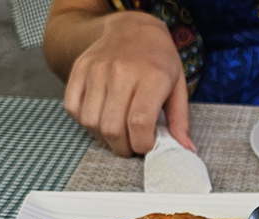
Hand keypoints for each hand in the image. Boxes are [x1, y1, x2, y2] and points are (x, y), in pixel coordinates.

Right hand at [63, 11, 193, 156]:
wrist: (131, 28)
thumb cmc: (158, 60)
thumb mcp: (178, 85)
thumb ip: (180, 120)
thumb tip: (185, 150)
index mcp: (152, 76)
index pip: (139, 122)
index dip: (141, 144)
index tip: (146, 146)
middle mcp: (122, 72)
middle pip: (113, 128)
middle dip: (122, 147)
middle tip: (130, 145)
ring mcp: (97, 70)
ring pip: (91, 122)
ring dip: (103, 137)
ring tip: (117, 132)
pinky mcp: (79, 70)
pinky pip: (73, 108)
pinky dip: (85, 121)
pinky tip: (101, 118)